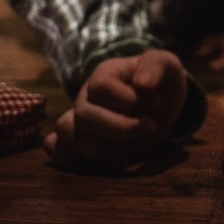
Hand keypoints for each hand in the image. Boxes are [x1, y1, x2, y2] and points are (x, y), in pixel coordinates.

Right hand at [44, 49, 187, 169]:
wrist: (160, 104)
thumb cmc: (160, 81)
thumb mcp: (167, 65)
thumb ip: (154, 66)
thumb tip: (142, 85)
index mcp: (104, 74)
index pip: (101, 87)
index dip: (128, 100)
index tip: (156, 103)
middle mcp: (86, 96)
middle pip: (84, 115)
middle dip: (122, 128)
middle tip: (151, 127)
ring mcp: (79, 118)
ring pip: (66, 132)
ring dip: (99, 149)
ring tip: (127, 153)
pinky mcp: (79, 141)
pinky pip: (56, 148)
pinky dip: (72, 158)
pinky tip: (101, 159)